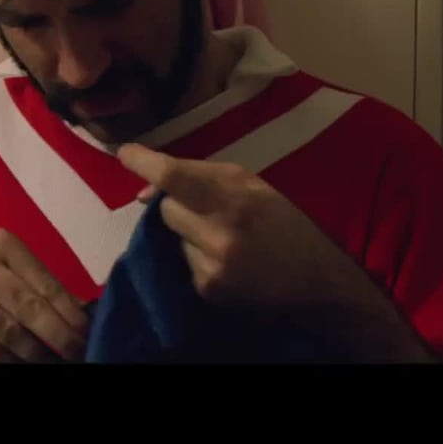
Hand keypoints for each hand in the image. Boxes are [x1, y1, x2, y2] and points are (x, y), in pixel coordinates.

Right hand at [0, 227, 88, 361]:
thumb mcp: (7, 276)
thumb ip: (40, 289)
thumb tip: (83, 313)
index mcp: (0, 243)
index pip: (42, 280)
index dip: (67, 309)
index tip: (86, 332)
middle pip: (26, 304)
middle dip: (57, 333)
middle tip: (77, 352)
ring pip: (8, 329)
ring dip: (35, 352)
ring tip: (53, 362)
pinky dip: (10, 359)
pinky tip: (23, 364)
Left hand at [115, 143, 356, 311]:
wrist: (317, 281)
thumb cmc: (283, 222)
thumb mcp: (251, 185)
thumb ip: (199, 177)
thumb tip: (144, 190)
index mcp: (235, 200)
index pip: (174, 177)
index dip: (144, 163)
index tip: (125, 153)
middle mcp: (219, 235)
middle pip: (166, 208)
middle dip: (178, 203)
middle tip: (209, 209)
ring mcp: (211, 267)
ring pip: (172, 235)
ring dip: (188, 232)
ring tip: (224, 238)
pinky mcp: (206, 290)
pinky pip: (182, 260)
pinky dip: (196, 256)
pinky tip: (226, 260)